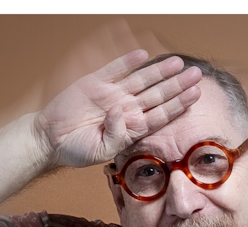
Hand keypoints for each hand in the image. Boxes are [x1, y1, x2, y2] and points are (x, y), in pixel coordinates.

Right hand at [35, 50, 202, 167]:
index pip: (162, 114)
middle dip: (177, 84)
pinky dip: (127, 61)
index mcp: (133, 127)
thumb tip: (121, 112)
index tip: (196, 94)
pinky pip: (114, 69)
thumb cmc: (78, 149)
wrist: (51, 139)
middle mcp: (127, 108)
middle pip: (157, 94)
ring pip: (141, 80)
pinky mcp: (94, 83)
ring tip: (177, 62)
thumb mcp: (101, 151)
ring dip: (159, 71)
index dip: (179, 104)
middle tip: (196, 74)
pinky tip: (143, 55)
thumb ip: (116, 136)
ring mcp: (112, 94)